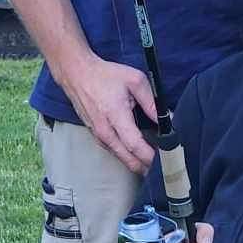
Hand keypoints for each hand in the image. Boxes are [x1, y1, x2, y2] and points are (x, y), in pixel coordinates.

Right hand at [58, 52, 158, 172]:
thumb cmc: (104, 75)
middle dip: (146, 166)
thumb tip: (165, 119)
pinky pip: (113, 151)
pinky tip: (137, 155)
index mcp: (116, 115)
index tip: (164, 158)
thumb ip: (151, 102)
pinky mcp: (95, 136)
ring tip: (153, 163)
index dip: (150, 156)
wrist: (77, 74)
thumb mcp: (135, 81)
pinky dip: (126, 156)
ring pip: (120, 158)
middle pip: (128, 159)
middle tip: (162, 167)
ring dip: (137, 163)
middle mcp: (105, 130)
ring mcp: (98, 135)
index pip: (135, 145)